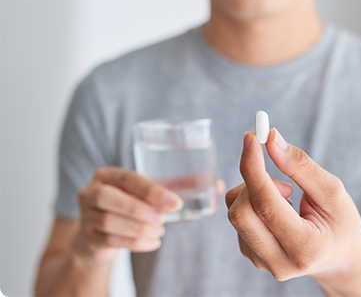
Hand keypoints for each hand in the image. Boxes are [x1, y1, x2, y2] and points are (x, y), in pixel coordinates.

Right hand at [74, 167, 224, 264]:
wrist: (99, 234)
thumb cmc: (131, 206)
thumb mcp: (148, 193)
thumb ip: (178, 187)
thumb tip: (218, 185)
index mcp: (108, 175)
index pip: (128, 178)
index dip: (152, 191)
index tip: (175, 203)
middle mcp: (91, 191)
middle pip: (107, 198)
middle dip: (139, 209)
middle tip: (164, 219)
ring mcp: (85, 215)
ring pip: (108, 221)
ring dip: (138, 228)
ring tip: (160, 231)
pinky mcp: (88, 238)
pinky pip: (110, 240)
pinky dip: (135, 243)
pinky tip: (153, 242)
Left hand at [225, 129, 360, 283]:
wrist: (340, 258)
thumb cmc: (341, 222)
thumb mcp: (333, 191)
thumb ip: (301, 166)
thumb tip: (271, 139)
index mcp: (305, 248)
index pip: (266, 205)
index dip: (253, 168)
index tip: (251, 138)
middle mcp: (279, 262)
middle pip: (240, 212)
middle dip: (253, 181)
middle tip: (281, 176)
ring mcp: (262, 262)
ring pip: (235, 212)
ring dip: (255, 192)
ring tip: (289, 198)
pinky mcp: (251, 256)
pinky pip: (238, 218)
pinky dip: (253, 202)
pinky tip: (279, 210)